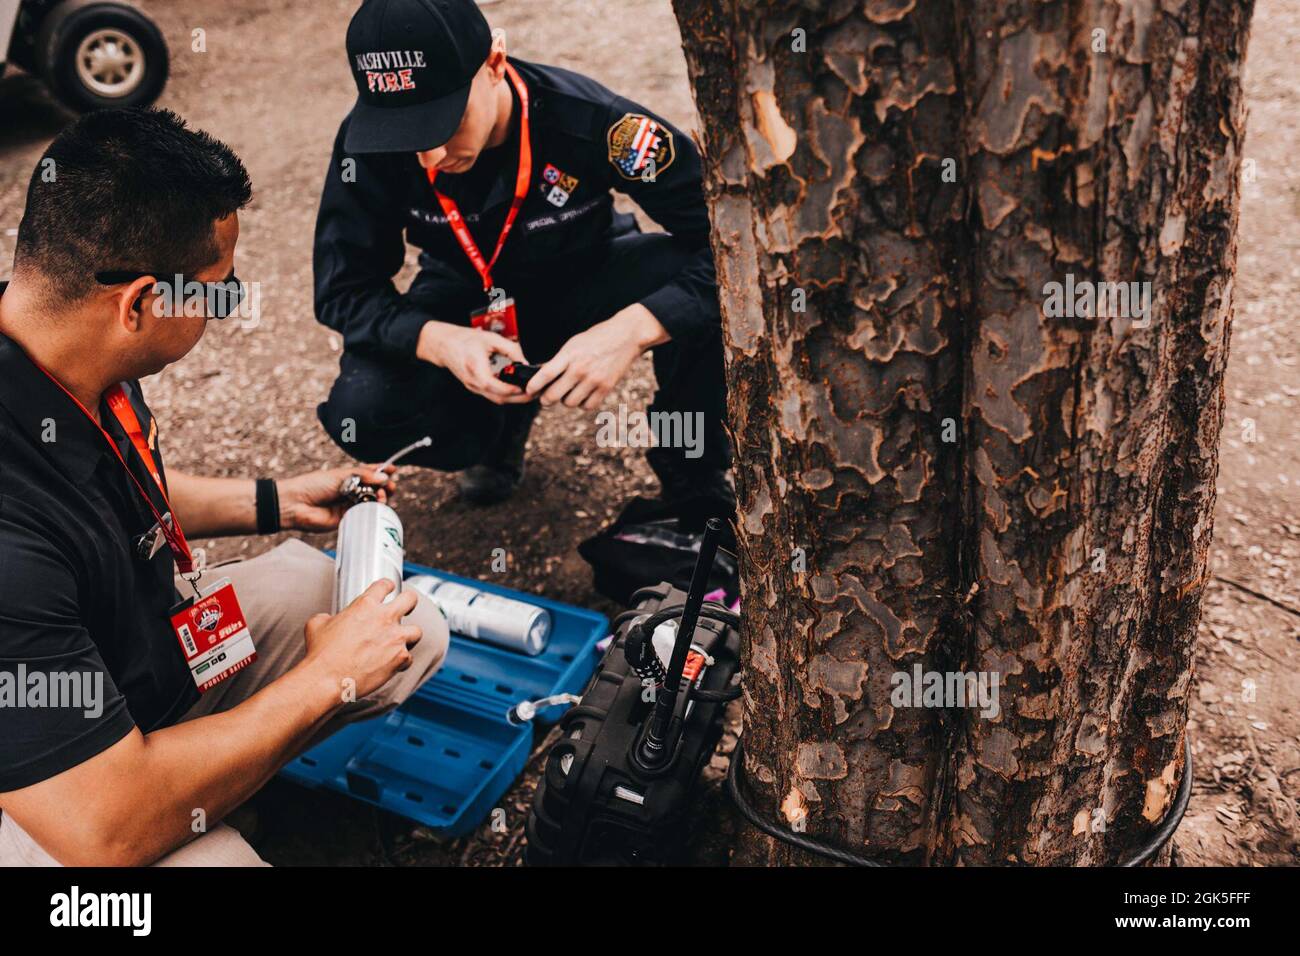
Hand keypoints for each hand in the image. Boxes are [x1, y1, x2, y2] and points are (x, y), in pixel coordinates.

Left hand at [277, 465, 399, 531]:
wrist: (297, 504)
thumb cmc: (314, 485)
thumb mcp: (341, 476)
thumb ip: (364, 476)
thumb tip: (384, 478)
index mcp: (347, 478)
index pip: (369, 473)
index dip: (381, 471)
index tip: (393, 469)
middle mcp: (350, 491)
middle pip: (374, 488)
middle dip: (384, 486)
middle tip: (390, 486)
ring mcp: (349, 505)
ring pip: (371, 502)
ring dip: (380, 498)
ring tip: (380, 496)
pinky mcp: (347, 518)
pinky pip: (364, 514)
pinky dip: (372, 510)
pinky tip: (375, 505)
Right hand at [302, 579, 421, 701]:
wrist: (326, 679)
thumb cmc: (320, 653)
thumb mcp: (316, 624)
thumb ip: (328, 616)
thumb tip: (330, 620)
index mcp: (365, 605)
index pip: (384, 585)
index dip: (387, 586)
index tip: (388, 589)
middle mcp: (384, 618)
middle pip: (410, 599)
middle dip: (409, 602)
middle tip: (407, 606)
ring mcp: (395, 638)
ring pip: (417, 631)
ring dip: (409, 636)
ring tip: (401, 641)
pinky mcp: (400, 658)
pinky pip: (408, 658)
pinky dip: (401, 662)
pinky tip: (392, 665)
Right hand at [416, 320, 533, 404]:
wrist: (444, 345)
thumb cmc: (465, 340)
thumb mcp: (491, 339)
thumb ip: (511, 349)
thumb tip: (526, 362)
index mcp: (477, 369)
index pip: (498, 388)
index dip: (515, 390)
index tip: (529, 387)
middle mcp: (474, 382)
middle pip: (500, 398)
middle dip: (520, 399)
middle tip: (535, 394)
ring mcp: (473, 387)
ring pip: (496, 399)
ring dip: (513, 399)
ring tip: (529, 393)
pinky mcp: (474, 387)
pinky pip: (491, 395)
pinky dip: (505, 395)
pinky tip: (515, 389)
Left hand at [527, 304, 667, 409]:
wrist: (626, 335)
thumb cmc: (597, 338)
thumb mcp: (574, 344)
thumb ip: (559, 360)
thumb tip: (541, 376)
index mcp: (569, 354)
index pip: (545, 375)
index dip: (533, 386)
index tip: (529, 390)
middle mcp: (580, 369)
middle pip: (553, 395)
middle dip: (546, 399)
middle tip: (545, 398)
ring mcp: (593, 380)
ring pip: (569, 403)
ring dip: (566, 400)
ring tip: (569, 392)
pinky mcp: (606, 388)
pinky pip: (587, 406)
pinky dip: (582, 404)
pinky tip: (583, 395)